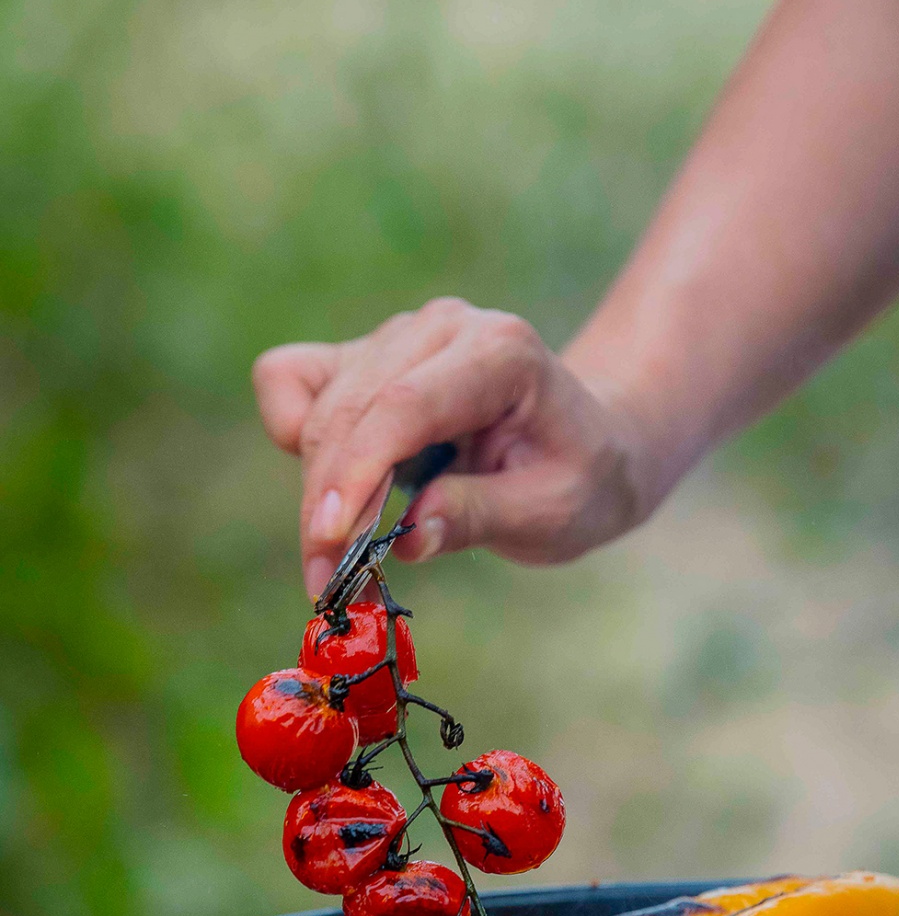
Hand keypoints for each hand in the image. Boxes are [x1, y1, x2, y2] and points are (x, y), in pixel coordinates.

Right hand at [253, 298, 667, 598]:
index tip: (330, 539)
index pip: (404, 405)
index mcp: (499, 354)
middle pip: (351, 413)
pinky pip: (292, 381)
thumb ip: (481, 516)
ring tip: (337, 567)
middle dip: (328, 504)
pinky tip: (334, 491)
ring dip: (316, 493)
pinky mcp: (364, 360)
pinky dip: (295, 437)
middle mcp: (443, 329)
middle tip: (328, 586)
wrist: (590, 445)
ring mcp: (398, 338)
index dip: (358, 472)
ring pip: (318, 411)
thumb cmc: (578, 479)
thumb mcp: (551, 512)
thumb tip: (409, 538)